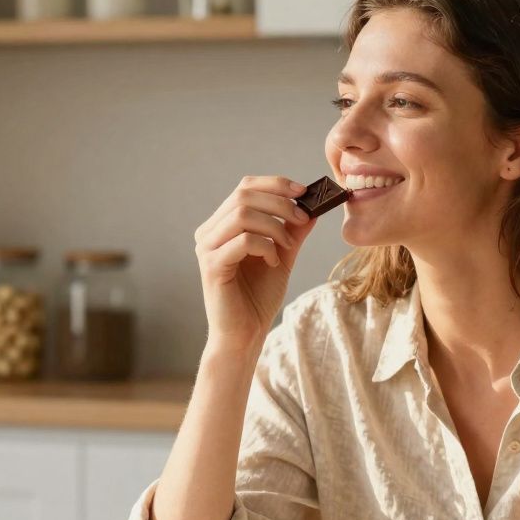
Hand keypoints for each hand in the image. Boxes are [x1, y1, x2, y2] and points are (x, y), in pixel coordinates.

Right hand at [194, 176, 317, 354]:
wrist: (245, 334)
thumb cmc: (258, 298)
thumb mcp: (281, 257)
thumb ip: (292, 232)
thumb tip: (312, 206)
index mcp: (221, 226)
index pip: (244, 187)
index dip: (275, 184)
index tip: (303, 191)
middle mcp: (208, 233)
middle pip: (243, 195)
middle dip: (280, 202)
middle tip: (302, 218)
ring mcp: (207, 248)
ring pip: (242, 214)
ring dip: (274, 226)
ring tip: (286, 247)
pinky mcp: (212, 266)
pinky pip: (243, 241)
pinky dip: (266, 247)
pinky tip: (273, 264)